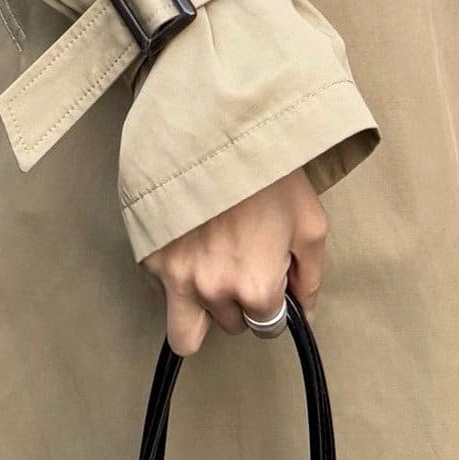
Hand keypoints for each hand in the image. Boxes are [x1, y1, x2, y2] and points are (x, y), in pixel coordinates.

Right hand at [139, 167, 327, 355]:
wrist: (215, 130)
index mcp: (256, 288)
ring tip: (213, 265)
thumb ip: (310, 277)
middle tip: (244, 258)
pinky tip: (191, 242)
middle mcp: (213, 292)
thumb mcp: (309, 221)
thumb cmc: (270, 173)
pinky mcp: (148, 261)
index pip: (268, 326)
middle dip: (241, 302)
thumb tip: (304, 311)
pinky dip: (177, 280)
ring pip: (187, 329)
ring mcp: (174, 279)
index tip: (272, 273)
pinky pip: (162, 294)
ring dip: (203, 307)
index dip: (275, 301)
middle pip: (231, 325)